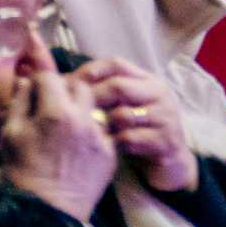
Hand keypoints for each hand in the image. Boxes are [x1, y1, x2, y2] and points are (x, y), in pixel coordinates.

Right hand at [0, 65, 117, 220]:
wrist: (49, 211)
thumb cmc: (22, 171)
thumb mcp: (11, 132)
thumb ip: (19, 100)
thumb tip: (26, 79)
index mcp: (55, 111)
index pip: (50, 76)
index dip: (38, 79)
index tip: (32, 89)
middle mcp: (83, 120)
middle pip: (80, 85)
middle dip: (64, 88)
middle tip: (51, 103)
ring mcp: (101, 137)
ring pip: (95, 106)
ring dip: (81, 107)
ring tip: (67, 123)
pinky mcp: (111, 154)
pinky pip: (103, 130)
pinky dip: (91, 130)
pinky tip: (78, 143)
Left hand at [75, 58, 196, 192]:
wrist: (168, 162)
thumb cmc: (135, 129)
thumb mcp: (120, 105)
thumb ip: (100, 90)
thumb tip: (58, 79)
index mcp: (148, 80)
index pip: (117, 64)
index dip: (90, 71)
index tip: (67, 81)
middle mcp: (161, 94)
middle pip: (118, 86)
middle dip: (91, 99)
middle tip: (71, 110)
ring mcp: (167, 117)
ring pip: (124, 115)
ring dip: (103, 124)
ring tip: (91, 131)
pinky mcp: (168, 141)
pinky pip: (131, 138)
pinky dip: (115, 143)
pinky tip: (110, 146)